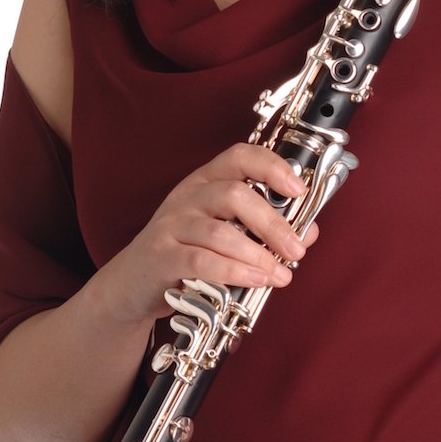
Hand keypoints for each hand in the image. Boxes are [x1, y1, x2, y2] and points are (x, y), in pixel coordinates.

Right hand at [91, 142, 319, 324]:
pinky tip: (254, 281)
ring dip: (257, 255)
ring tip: (281, 274)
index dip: (272, 167)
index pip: (240, 156)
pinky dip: (232, 271)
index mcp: (207, 181)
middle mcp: (188, 195)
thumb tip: (309, 232)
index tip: (299, 189)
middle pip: (235, 194)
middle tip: (296, 249)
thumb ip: (266, 229)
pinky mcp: (159, 256)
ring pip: (220, 232)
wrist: (131, 285)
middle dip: (273, 223)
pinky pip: (200, 261)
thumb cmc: (186, 253)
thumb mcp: (226, 234)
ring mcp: (171, 224)